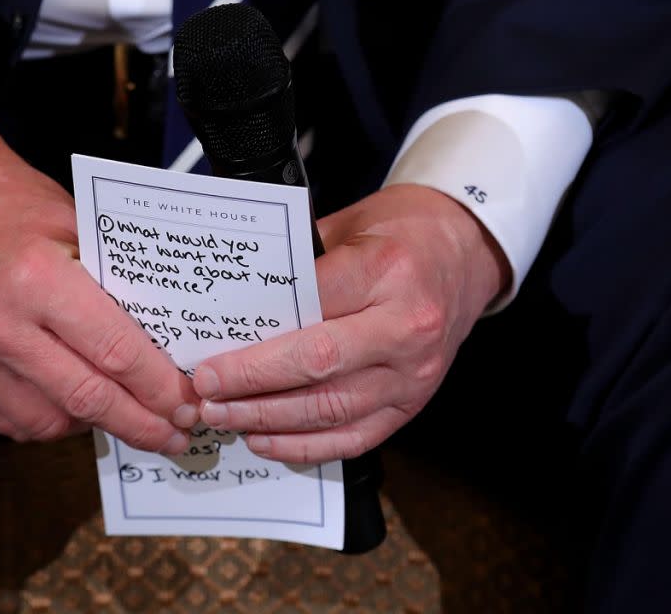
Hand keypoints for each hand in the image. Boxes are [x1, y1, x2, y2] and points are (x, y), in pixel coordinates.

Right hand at [0, 120, 197, 452]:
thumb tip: (176, 356)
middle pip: (86, 397)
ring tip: (124, 412)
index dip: (159, 387)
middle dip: (140, 424)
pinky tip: (74, 401)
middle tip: (174, 435)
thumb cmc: (25, 216)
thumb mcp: (86, 232)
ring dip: (95, 424)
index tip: (187, 405)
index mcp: (34, 276)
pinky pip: (15, 424)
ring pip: (50, 423)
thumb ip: (124, 291)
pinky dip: (53, 420)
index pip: (115, 351)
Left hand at [193, 184, 508, 462]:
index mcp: (387, 271)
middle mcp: (406, 328)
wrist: (464, 256)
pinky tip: (264, 440)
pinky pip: (354, 437)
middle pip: (318, 364)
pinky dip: (305, 446)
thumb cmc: (398, 235)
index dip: (256, 341)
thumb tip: (232, 308)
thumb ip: (297, 266)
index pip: (310, 308)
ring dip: (268, 419)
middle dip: (252, 383)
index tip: (211, 355)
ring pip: (331, 408)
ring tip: (223, 417)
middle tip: (206, 392)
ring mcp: (414, 374)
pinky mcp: (412, 405)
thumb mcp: (347, 225)